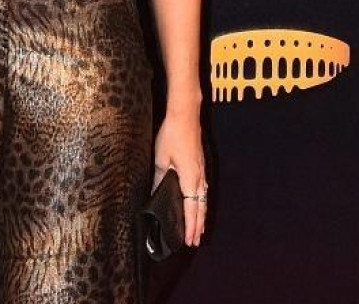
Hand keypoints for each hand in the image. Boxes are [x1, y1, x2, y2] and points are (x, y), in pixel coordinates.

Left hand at [154, 113, 206, 246]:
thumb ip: (159, 177)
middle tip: (195, 241)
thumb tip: (156, 192)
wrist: (186, 116)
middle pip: (200, 207)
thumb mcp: (161, 158)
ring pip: (203, 199)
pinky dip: (201, 201)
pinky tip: (199, 203)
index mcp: (189, 178)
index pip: (191, 208)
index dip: (190, 225)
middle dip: (198, 225)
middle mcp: (199, 177)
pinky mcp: (200, 164)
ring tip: (199, 228)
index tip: (190, 240)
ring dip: (201, 215)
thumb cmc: (172, 135)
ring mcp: (201, 171)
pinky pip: (202, 189)